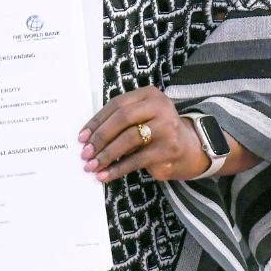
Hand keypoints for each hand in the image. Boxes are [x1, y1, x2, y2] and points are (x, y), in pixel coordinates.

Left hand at [80, 86, 207, 182]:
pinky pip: (137, 160)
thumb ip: (119, 121)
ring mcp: (167, 127)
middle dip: (100, 137)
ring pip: (129, 139)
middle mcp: (160, 107)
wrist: (189, 149)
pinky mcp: (169, 149)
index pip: (117, 105)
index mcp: (149, 95)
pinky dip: (118, 168)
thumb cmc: (156, 132)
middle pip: (122, 119)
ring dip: (107, 155)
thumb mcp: (141, 118)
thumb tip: (87, 139)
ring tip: (92, 166)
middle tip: (85, 153)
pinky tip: (106, 175)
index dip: (97, 122)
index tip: (82, 137)